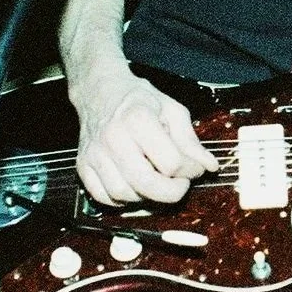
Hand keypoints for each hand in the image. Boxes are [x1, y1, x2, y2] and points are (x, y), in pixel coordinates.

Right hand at [70, 66, 218, 204]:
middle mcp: (113, 137)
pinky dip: (121, 199)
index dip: (189, 171)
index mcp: (138, 119)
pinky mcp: (83, 165)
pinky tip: (133, 185)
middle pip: (146, 184)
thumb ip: (191, 141)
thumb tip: (208, 166)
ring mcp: (95, 153)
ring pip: (124, 194)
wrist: (100, 92)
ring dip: (146, 196)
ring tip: (156, 181)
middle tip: (180, 185)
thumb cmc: (139, 101)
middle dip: (171, 192)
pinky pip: (103, 197)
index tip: (193, 168)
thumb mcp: (172, 111)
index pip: (171, 162)